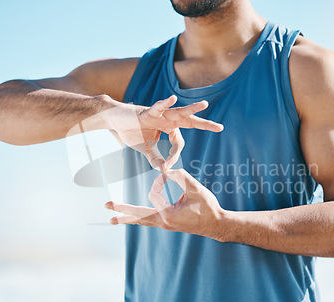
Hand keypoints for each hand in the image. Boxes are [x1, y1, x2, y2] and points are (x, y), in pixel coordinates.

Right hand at [105, 96, 222, 170]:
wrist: (114, 120)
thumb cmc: (130, 131)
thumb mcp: (145, 149)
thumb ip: (155, 158)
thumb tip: (162, 170)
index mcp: (168, 128)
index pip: (179, 142)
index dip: (174, 155)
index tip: (166, 166)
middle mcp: (167, 119)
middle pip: (189, 121)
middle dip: (204, 124)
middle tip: (220, 127)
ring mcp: (159, 114)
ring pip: (178, 111)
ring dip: (192, 108)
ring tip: (204, 104)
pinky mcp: (147, 111)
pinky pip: (158, 107)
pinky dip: (165, 103)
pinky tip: (173, 98)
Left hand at [105, 169, 225, 240]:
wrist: (216, 224)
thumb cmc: (208, 207)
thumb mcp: (196, 189)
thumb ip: (182, 177)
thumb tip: (167, 170)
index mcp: (168, 214)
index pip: (154, 193)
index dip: (159, 182)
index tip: (167, 175)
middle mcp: (163, 222)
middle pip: (137, 215)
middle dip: (121, 210)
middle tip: (106, 205)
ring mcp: (165, 225)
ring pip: (141, 221)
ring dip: (127, 218)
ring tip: (113, 220)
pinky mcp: (168, 224)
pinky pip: (149, 221)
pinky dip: (139, 218)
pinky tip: (132, 219)